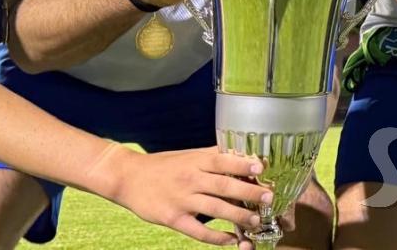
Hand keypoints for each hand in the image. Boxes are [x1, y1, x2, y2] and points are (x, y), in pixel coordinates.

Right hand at [114, 145, 273, 245]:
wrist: (128, 177)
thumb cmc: (162, 166)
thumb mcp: (187, 156)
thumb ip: (212, 157)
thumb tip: (242, 157)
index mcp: (195, 161)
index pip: (223, 160)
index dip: (243, 163)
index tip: (262, 167)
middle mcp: (190, 178)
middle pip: (224, 185)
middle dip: (248, 192)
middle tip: (268, 198)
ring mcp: (181, 199)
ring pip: (215, 209)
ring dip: (238, 216)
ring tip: (256, 221)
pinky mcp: (173, 219)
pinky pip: (198, 231)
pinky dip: (217, 237)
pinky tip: (231, 240)